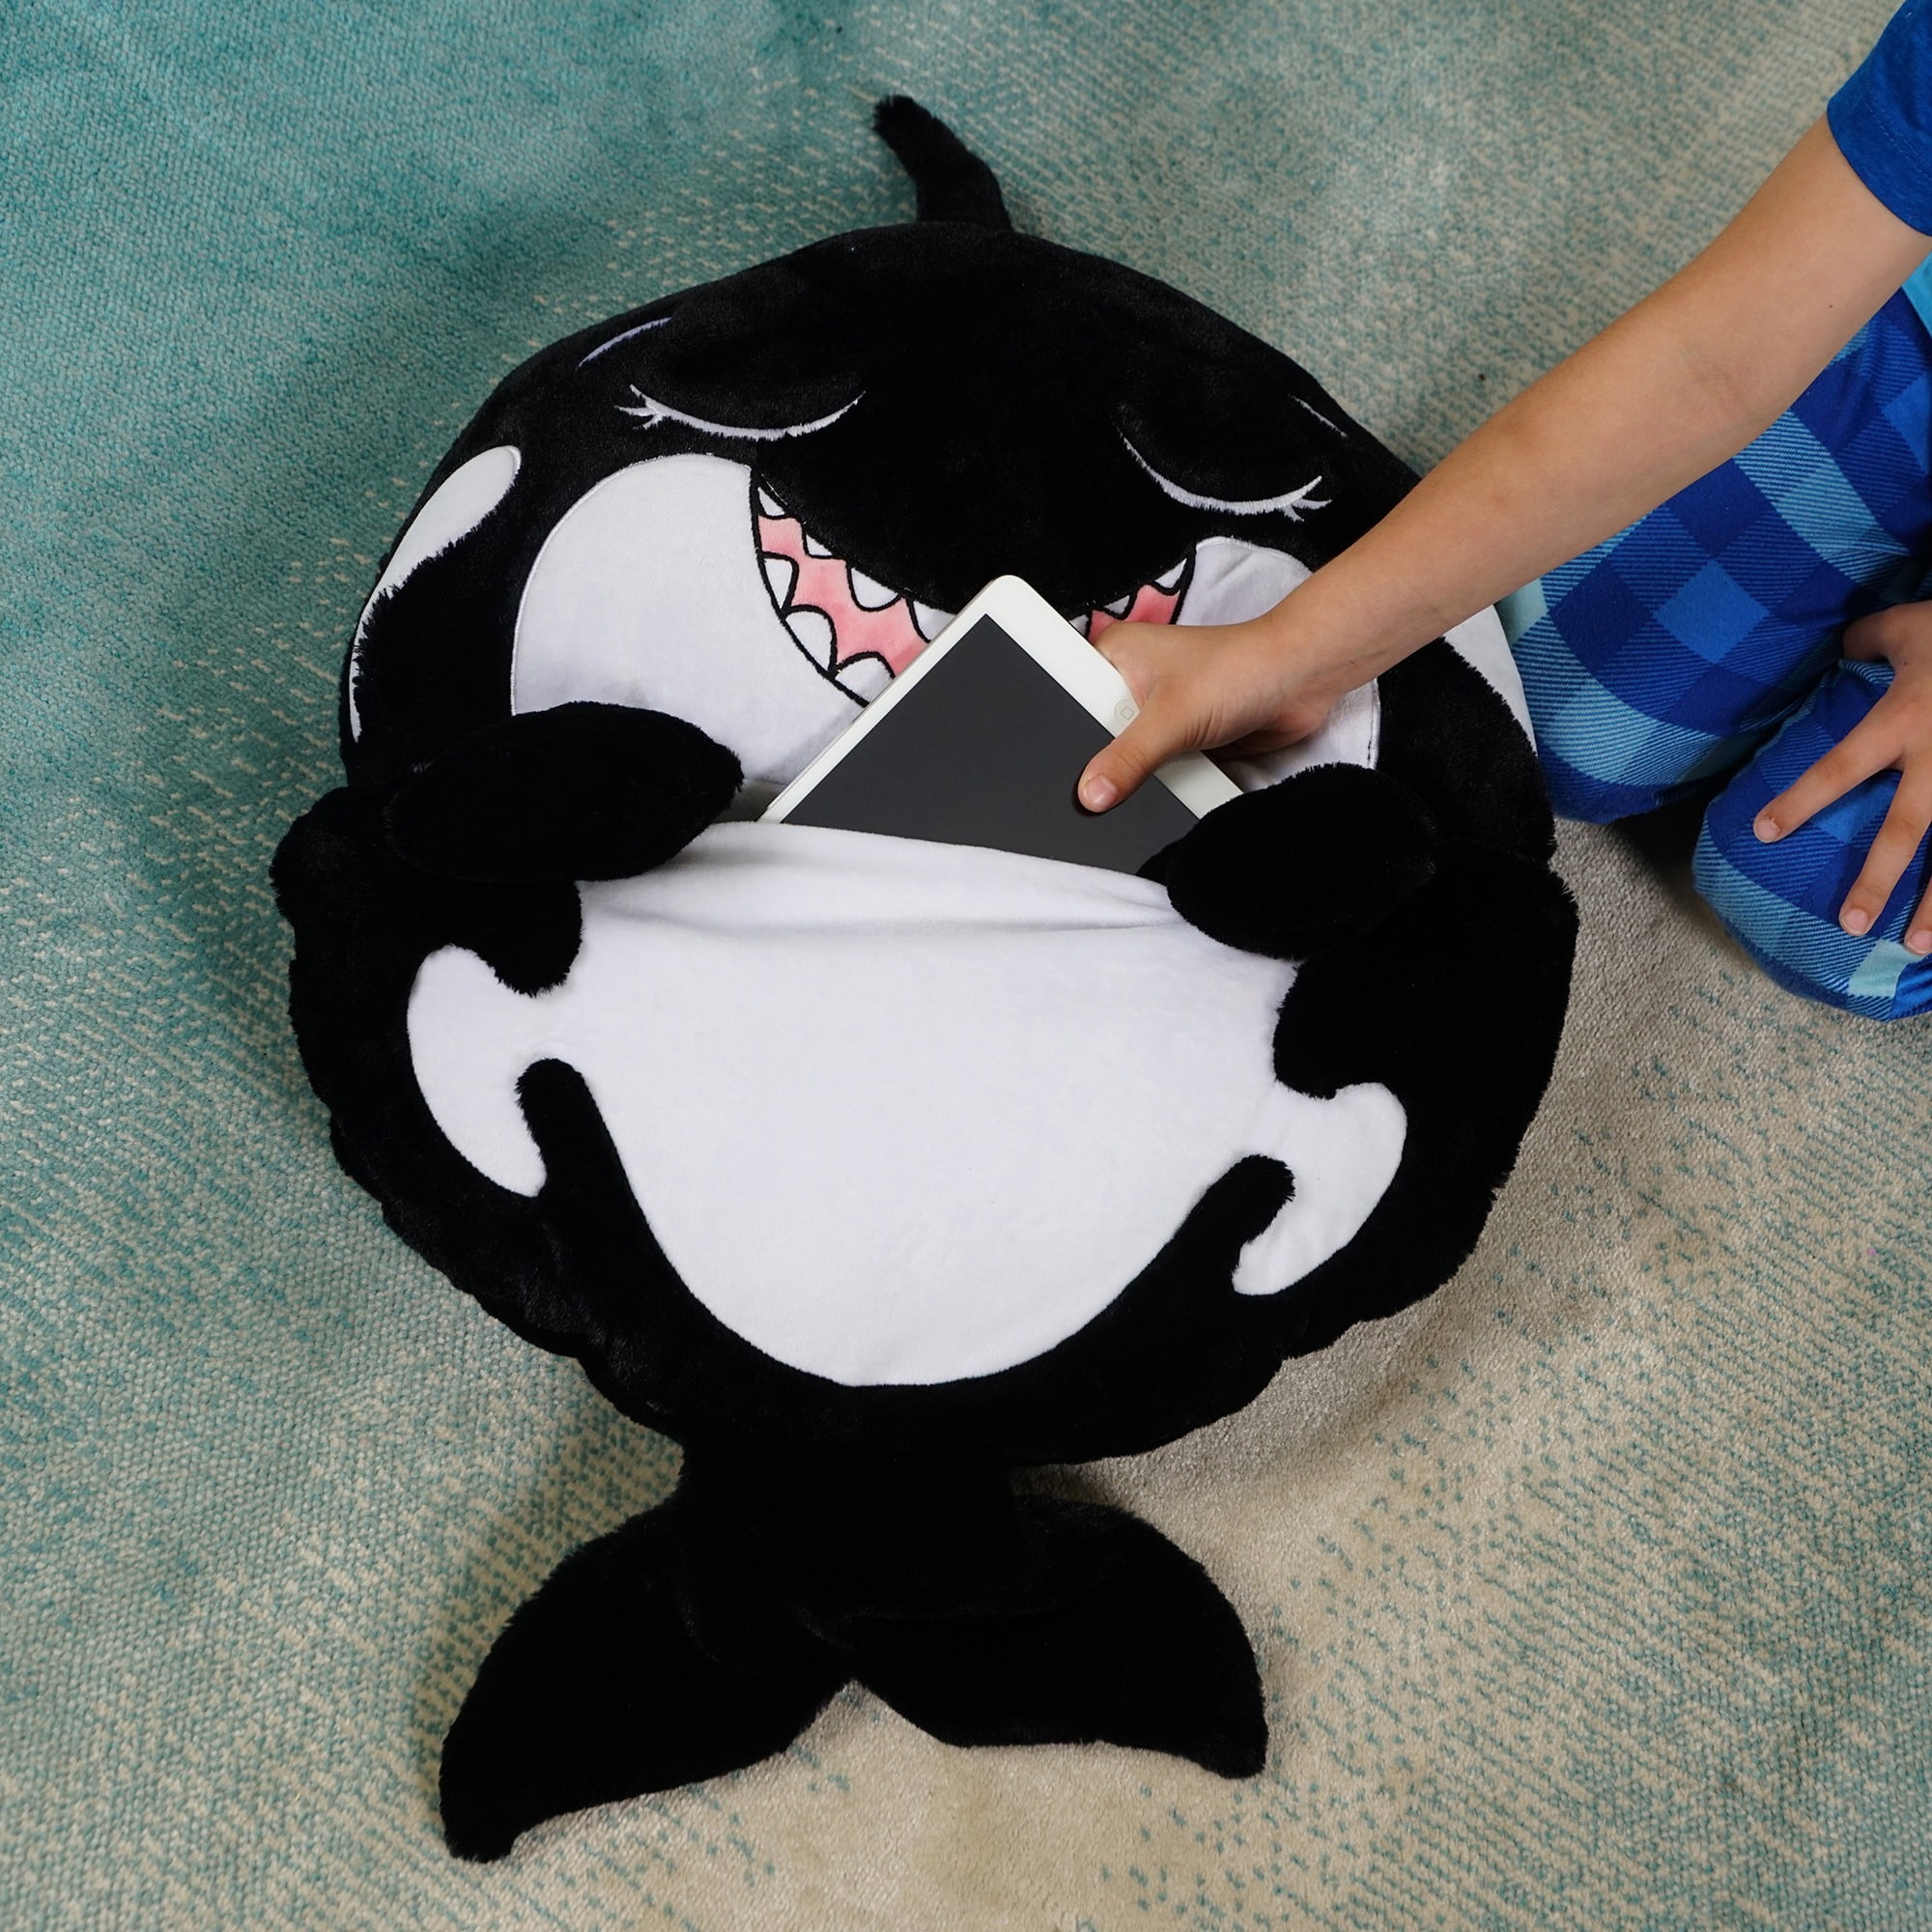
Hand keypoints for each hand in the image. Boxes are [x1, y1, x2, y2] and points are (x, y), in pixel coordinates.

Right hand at [1076, 613, 1364, 810]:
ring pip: (1126, 755)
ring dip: (1137, 773)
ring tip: (1141, 780)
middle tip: (1101, 781)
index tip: (1056, 765)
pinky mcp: (1179, 737)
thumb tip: (1090, 795)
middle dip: (1104, 760)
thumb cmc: (1240, 669)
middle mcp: (1131, 681)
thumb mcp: (1171, 719)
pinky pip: (1155, 768)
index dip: (1060, 730)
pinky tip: (1163, 787)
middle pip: (1094, 733)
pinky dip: (1161, 781)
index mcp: (1115, 656)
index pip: (1066, 695)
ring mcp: (1156, 711)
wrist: (1301, 681)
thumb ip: (1127, 760)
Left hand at [1754, 600, 1931, 950]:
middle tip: (1850, 925)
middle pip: (1907, 828)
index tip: (1764, 832)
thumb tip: (1842, 642)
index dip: (1802, 800)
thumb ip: (1871, 638)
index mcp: (1906, 719)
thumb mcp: (1915, 625)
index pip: (1841, 766)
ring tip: (1920, 946)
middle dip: (1879, 879)